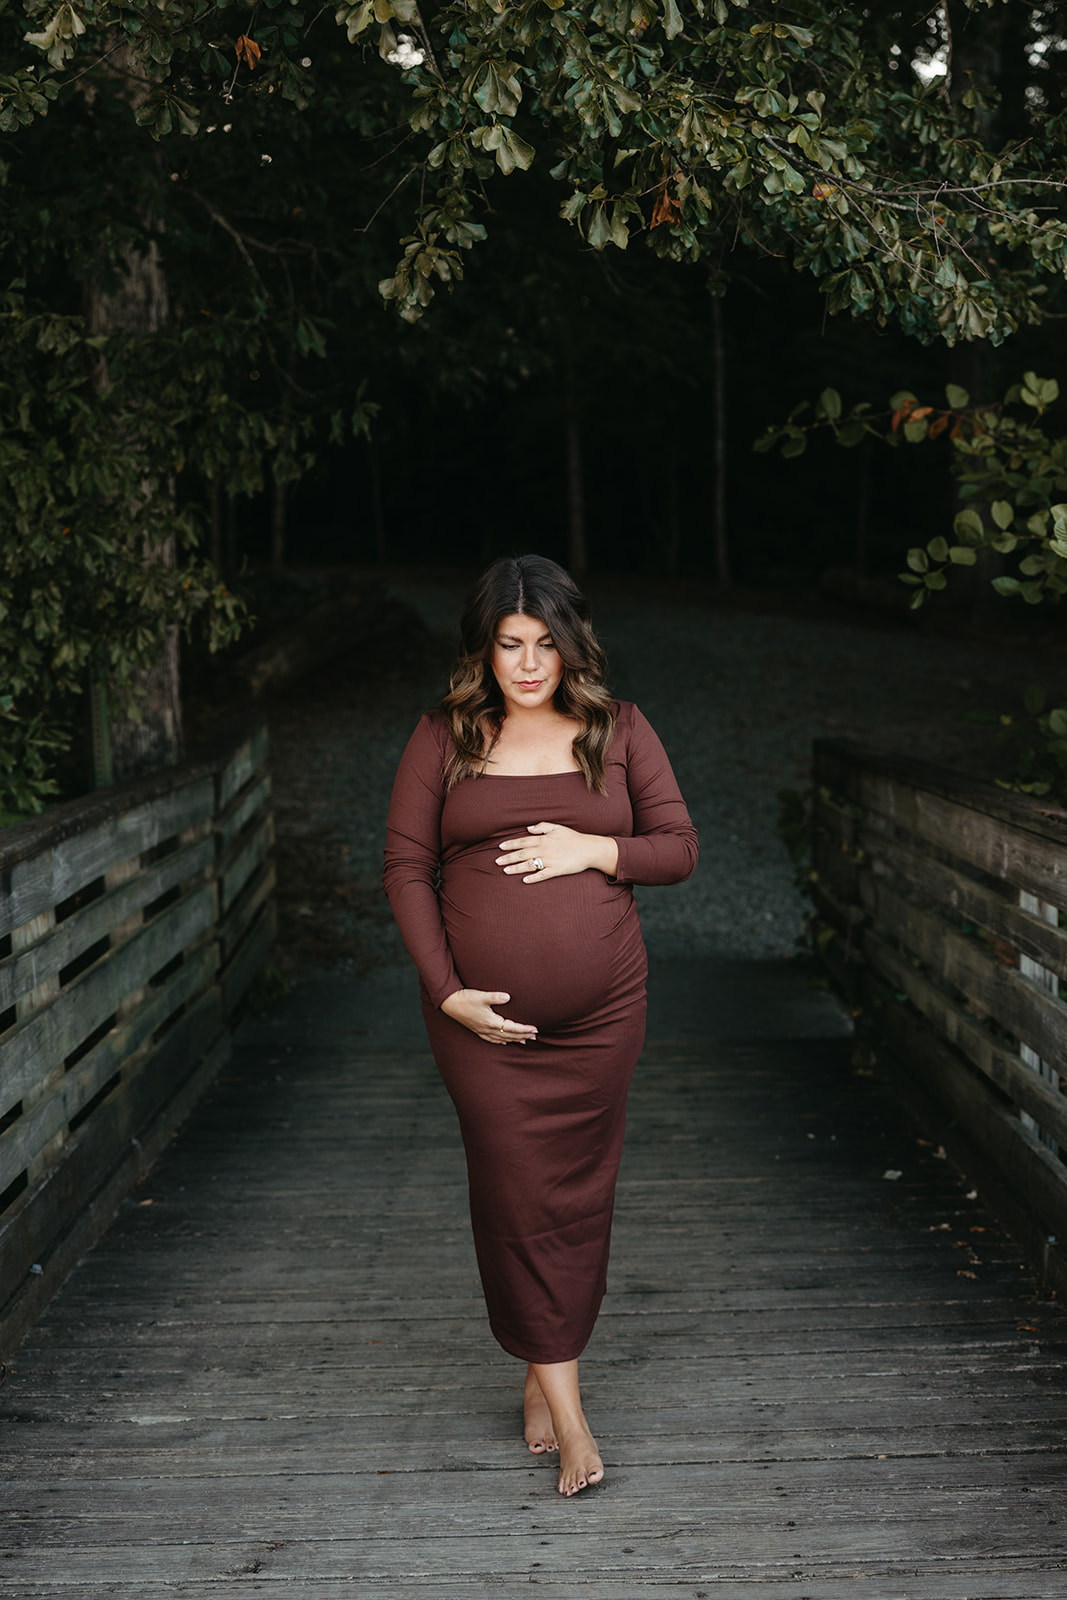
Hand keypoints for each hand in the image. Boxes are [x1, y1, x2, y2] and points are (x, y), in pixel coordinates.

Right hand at [440, 988, 537, 1045]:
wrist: (450, 1003)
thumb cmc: (466, 998)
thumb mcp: (482, 996)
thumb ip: (496, 997)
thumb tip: (508, 997)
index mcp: (491, 1022)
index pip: (512, 1028)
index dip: (524, 1029)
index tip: (535, 1029)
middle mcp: (487, 1029)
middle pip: (509, 1035)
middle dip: (523, 1036)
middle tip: (535, 1036)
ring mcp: (482, 1031)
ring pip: (502, 1038)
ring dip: (514, 1039)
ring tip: (524, 1041)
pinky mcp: (477, 1030)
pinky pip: (492, 1039)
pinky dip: (501, 1041)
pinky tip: (505, 1041)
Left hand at [496, 822, 618, 882]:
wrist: (589, 849)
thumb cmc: (573, 838)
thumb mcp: (558, 827)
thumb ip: (542, 827)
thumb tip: (528, 828)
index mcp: (544, 839)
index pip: (523, 841)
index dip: (511, 844)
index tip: (500, 847)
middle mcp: (544, 850)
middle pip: (522, 854)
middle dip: (508, 858)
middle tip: (497, 862)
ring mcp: (550, 861)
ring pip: (529, 865)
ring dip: (516, 868)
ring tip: (505, 871)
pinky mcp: (556, 870)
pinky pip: (542, 875)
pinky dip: (533, 878)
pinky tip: (524, 880)